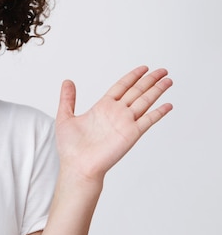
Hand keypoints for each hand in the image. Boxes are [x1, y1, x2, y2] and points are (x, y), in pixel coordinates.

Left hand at [56, 66, 172, 182]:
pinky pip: (148, 120)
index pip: (121, 87)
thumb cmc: (70, 147)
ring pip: (145, 101)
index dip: (133, 77)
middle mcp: (116, 113)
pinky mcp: (131, 134)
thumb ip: (68, 98)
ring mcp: (125, 123)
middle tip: (162, 70)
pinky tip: (168, 105)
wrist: (78, 166)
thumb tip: (67, 81)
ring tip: (168, 80)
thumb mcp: (65, 117)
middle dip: (150, 80)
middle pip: (137, 91)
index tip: (143, 68)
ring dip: (157, 91)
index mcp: (102, 107)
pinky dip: (159, 112)